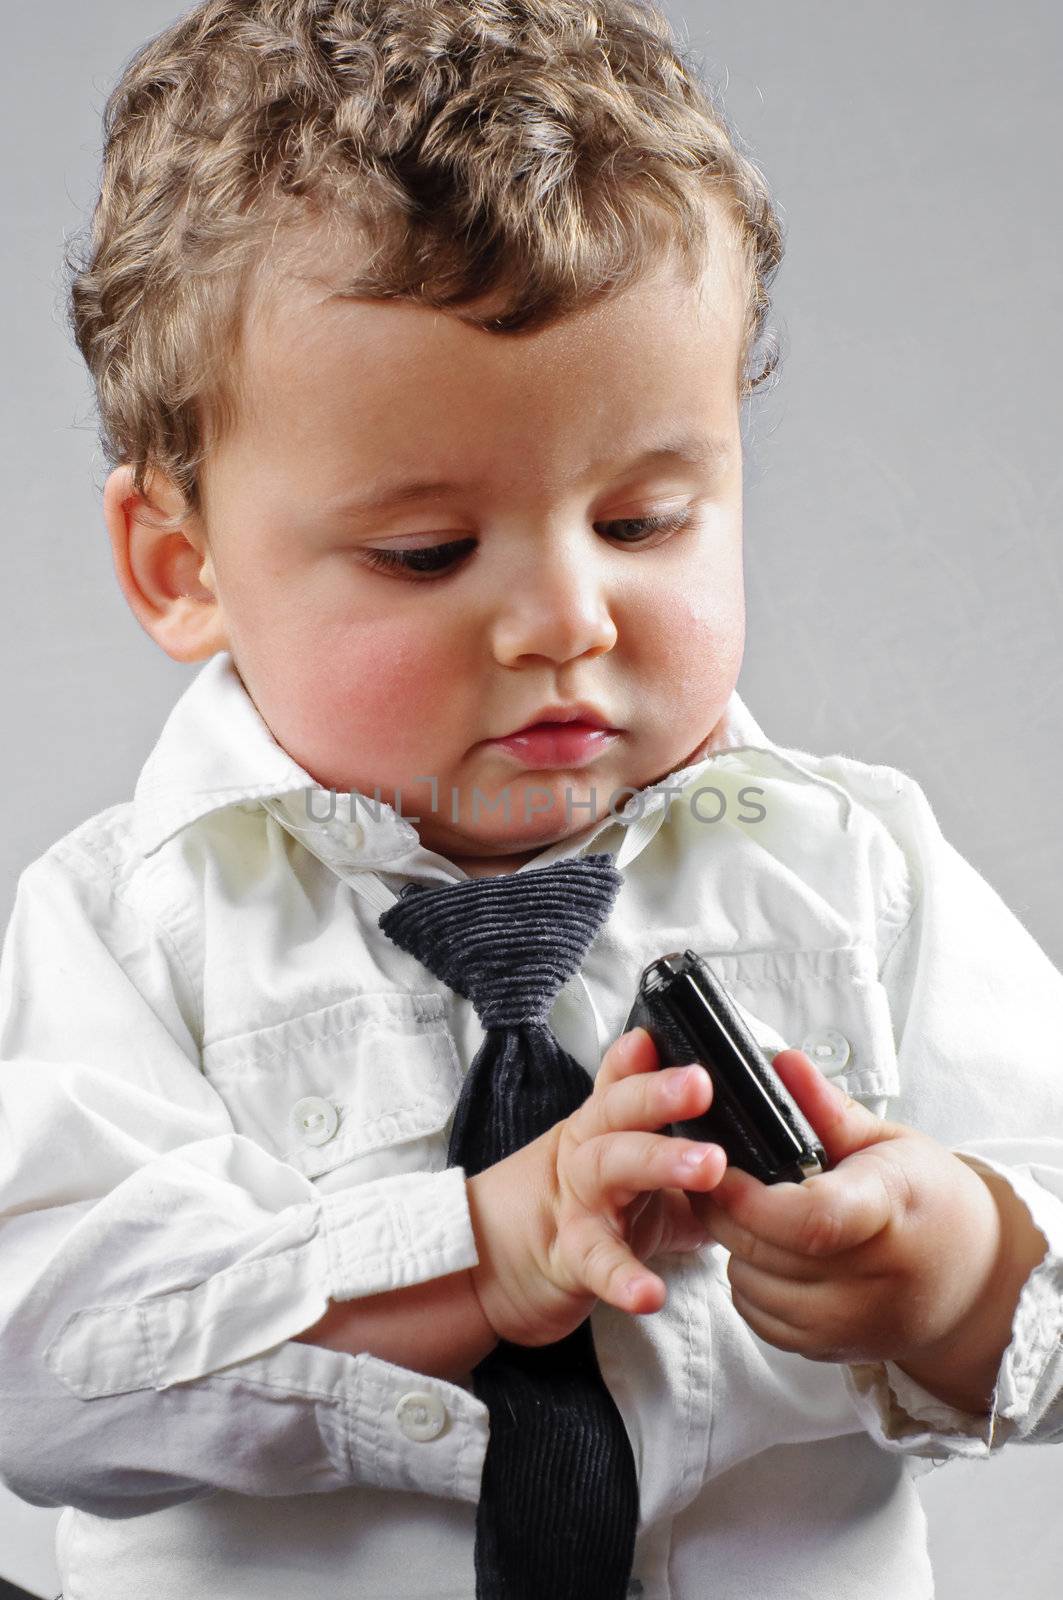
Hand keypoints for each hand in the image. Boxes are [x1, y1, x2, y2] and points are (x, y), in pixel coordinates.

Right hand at [466, 1026, 726, 1348]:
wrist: (496, 1265)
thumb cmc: (585, 1211)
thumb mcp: (637, 1175)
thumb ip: (690, 1159)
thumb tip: (761, 1156)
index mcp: (608, 1125)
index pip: (623, 1080)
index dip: (640, 1058)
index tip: (658, 1035)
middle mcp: (589, 1150)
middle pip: (619, 1111)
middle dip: (659, 1094)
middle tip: (702, 1084)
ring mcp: (577, 1199)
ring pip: (612, 1166)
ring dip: (660, 1160)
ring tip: (709, 1166)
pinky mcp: (570, 1255)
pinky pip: (597, 1262)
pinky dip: (622, 1276)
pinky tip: (650, 1292)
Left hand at [689, 1049, 1004, 1366]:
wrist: (974, 1278)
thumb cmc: (929, 1199)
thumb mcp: (890, 1140)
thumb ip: (828, 1108)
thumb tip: (781, 1063)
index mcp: (890, 1209)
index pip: (811, 1218)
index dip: (750, 1197)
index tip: (719, 1165)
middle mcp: (875, 1277)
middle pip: (766, 1251)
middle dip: (722, 1210)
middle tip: (713, 1176)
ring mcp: (855, 1322)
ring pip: (753, 1287)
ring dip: (734, 1248)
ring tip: (748, 1215)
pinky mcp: (835, 1350)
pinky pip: (761, 1321)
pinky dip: (749, 1286)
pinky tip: (765, 1255)